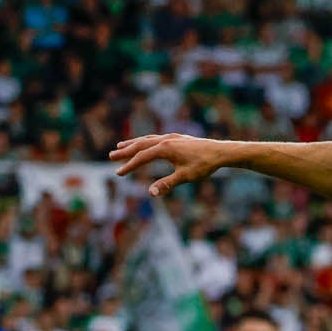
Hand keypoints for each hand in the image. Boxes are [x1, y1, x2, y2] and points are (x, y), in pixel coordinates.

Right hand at [110, 133, 233, 198]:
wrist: (220, 152)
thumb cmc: (203, 165)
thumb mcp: (185, 177)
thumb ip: (166, 184)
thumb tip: (150, 193)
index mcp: (165, 149)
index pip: (142, 158)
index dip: (129, 166)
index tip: (118, 173)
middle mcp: (165, 140)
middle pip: (140, 145)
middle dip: (125, 152)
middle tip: (111, 156)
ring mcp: (171, 137)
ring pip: (147, 139)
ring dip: (134, 143)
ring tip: (121, 146)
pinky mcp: (177, 138)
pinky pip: (156, 138)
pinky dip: (146, 141)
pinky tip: (145, 144)